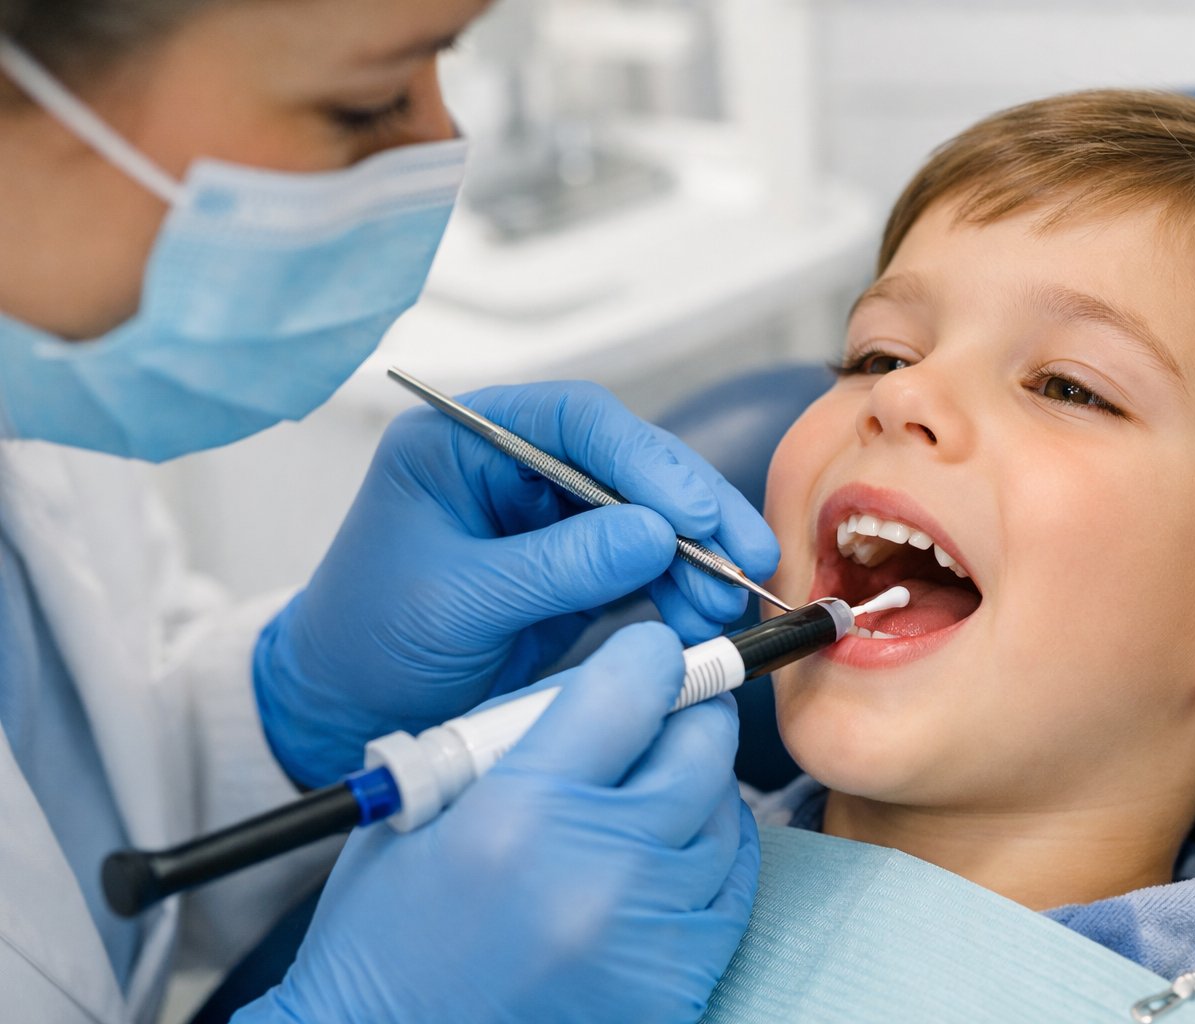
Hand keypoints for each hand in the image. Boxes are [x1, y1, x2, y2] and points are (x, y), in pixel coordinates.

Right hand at [234, 623, 757, 1023]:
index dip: (649, 658)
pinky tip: (662, 858)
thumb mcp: (430, 799)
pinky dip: (708, 859)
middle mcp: (597, 869)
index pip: (635, 687)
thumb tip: (612, 675)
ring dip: (696, 791)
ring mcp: (645, 934)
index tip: (649, 659)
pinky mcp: (676, 985)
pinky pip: (732, 888)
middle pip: (700, 746)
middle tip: (661, 718)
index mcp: (520, 810)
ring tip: (643, 799)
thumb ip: (522, 728)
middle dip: (685, 716)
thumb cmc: (389, 928)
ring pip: (726, 814)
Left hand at [254, 381, 777, 786]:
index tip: (694, 513)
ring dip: (696, 554)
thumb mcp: (458, 603)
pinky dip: (678, 588)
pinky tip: (702, 617)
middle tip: (744, 555)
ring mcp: (548, 515)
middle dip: (691, 509)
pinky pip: (644, 563)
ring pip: (647, 512)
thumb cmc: (368, 644)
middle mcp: (513, 466)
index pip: (574, 422)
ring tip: (726, 603)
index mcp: (463, 443)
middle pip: (626, 462)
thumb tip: (653, 535)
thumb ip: (557, 566)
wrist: (344, 712)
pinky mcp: (574, 565)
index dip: (644, 460)